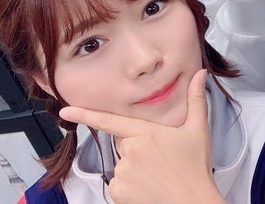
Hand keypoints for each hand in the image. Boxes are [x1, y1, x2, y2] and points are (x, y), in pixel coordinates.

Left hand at [59, 69, 223, 203]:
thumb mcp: (198, 130)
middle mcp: (130, 151)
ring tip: (158, 175)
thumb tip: (200, 74)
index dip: (84, 114)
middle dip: (137, 147)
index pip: (109, 120)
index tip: (65, 111)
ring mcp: (123, 172)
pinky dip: (130, 186)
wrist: (193, 203)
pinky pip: (119, 184)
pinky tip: (148, 187)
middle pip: (124, 143)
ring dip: (135, 168)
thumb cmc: (195, 169)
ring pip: (122, 164)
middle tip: (160, 157)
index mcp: (146, 132)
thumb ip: (196, 99)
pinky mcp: (119, 192)